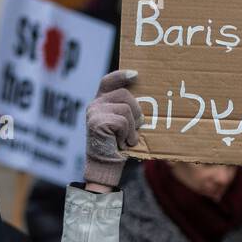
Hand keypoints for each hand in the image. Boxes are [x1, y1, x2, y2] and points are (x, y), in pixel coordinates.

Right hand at [84, 70, 143, 188]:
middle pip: (125, 95)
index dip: (121, 75)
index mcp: (100, 102)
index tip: (136, 75)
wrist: (106, 165)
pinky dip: (127, 135)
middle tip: (136, 127)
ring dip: (133, 127)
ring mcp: (94, 113)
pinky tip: (121, 143)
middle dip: (137, 112)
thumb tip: (147, 99)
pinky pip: (123, 122)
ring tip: (127, 138)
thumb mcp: (124, 124)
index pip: (108, 81)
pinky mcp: (96, 123)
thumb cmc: (118, 145)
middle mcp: (94, 105)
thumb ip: (127, 109)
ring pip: (126, 109)